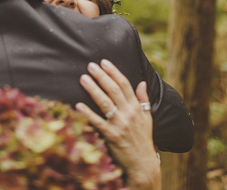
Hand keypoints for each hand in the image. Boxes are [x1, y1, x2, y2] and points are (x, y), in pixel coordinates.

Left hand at [75, 59, 160, 189]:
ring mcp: (120, 124)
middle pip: (114, 90)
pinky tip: (78, 105)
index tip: (104, 62)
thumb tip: (142, 82)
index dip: (114, 72)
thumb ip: (144, 99)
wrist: (143, 164)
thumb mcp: (148, 118)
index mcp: (136, 107)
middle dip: (101, 76)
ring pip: (105, 103)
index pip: (125, 84)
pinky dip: (88, 113)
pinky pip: (98, 122)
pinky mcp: (111, 136)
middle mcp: (129, 113)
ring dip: (93, 89)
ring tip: (83, 78)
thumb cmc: (143, 140)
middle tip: (90, 65)